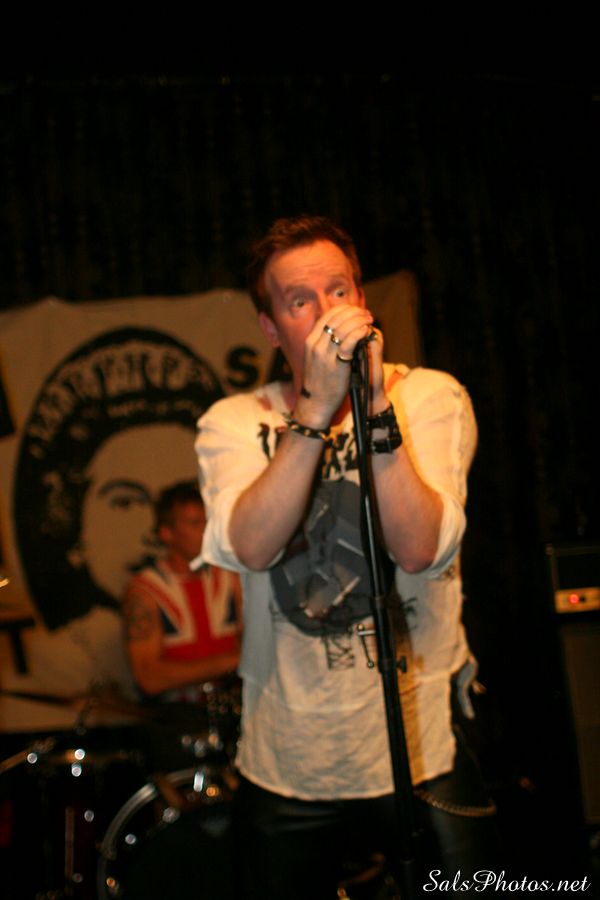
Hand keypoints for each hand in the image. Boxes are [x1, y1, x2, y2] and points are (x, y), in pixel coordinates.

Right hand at [296, 304, 374, 426]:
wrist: (315, 402)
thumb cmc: (319, 380)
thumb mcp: (316, 357)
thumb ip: (324, 342)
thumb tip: (339, 328)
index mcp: (310, 340)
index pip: (327, 316)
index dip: (344, 309)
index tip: (357, 310)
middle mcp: (315, 345)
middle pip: (336, 319)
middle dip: (354, 313)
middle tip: (367, 314)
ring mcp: (324, 355)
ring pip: (343, 328)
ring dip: (359, 321)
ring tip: (369, 321)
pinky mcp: (336, 365)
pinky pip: (348, 343)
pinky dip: (358, 333)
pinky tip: (365, 331)